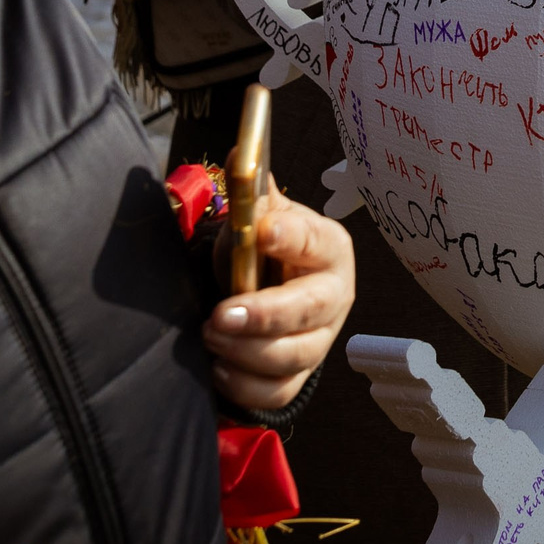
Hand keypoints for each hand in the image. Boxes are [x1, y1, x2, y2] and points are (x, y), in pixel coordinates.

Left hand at [204, 189, 354, 409]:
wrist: (270, 293)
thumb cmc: (266, 253)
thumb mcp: (259, 218)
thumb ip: (251, 194)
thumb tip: (242, 152)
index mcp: (327, 247)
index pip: (315, 240)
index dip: (292, 236)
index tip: (263, 230)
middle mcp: (334, 296)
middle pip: (310, 311)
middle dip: (265, 316)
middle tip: (220, 315)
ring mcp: (320, 340)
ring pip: (294, 357)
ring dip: (247, 352)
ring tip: (209, 335)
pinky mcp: (299, 375)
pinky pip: (278, 391)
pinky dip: (246, 385)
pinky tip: (219, 367)